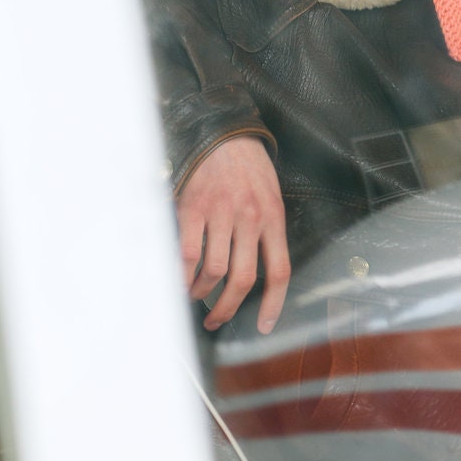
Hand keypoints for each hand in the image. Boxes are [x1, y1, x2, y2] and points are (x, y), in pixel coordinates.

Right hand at [177, 136, 290, 334]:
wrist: (224, 133)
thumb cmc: (249, 168)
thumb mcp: (271, 196)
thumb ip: (267, 231)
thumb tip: (258, 272)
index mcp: (273, 218)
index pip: (279, 271)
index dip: (273, 305)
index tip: (264, 327)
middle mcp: (250, 218)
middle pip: (243, 280)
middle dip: (228, 309)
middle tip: (216, 320)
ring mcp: (221, 214)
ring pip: (214, 271)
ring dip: (203, 293)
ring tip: (197, 295)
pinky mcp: (194, 209)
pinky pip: (187, 253)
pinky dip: (182, 275)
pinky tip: (180, 282)